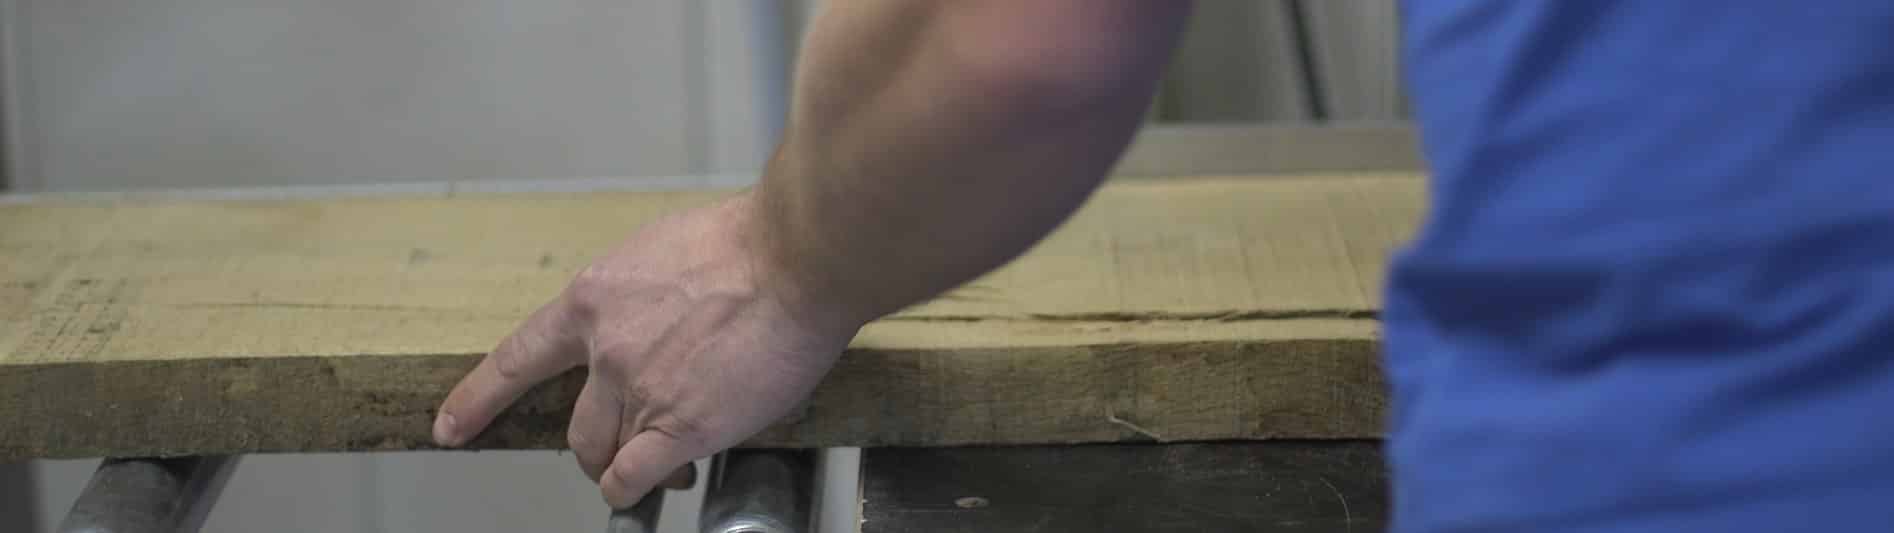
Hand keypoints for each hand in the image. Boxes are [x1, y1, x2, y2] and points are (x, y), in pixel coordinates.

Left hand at [431, 192, 860, 507]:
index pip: (520, 357)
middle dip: (597, 444)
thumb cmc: (751, 243)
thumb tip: (650, 319)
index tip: (451, 425)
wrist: (795, 257)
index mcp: (595, 299)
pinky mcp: (682, 426)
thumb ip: (642, 295)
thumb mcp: (665, 250)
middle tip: (626, 446)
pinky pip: (636, 477)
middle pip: (577, 425)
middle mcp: (607, 350)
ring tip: (668, 463)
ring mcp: (641, 391)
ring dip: (630, 464)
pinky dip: (639, 487)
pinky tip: (664, 480)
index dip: (480, 397)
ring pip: (607, 453)